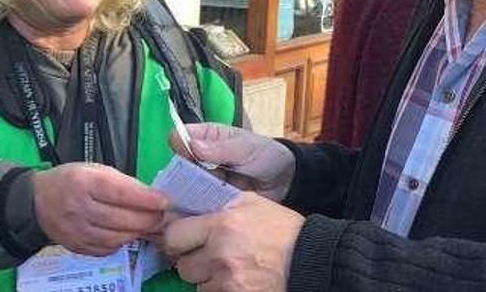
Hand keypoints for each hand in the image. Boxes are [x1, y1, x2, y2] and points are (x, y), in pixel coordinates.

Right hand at [32, 163, 167, 255]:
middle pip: (120, 219)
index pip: (120, 192)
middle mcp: (78, 208)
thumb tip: (151, 197)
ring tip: (147, 225)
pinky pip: (105, 250)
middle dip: (147, 219)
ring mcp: (75, 231)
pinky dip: (121, 243)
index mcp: (83, 182)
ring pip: (115, 238)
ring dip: (136, 233)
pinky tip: (127, 234)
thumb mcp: (94, 170)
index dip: (145, 199)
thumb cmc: (70, 180)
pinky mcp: (76, 246)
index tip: (164, 201)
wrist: (37, 201)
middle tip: (161, 217)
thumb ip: (122, 182)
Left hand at [161, 192, 304, 291]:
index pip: (174, 236)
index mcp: (221, 225)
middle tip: (203, 253)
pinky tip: (235, 278)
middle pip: (182, 265)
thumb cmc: (282, 228)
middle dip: (190, 259)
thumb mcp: (251, 203)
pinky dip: (220, 289)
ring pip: (196, 284)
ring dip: (205, 277)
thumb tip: (191, 207)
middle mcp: (220, 255)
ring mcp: (228, 281)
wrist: (311, 259)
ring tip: (224, 266)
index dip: (175, 237)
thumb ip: (219, 204)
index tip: (182, 237)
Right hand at [170, 123, 295, 200]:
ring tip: (188, 208)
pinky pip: (195, 206)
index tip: (186, 161)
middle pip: (177, 167)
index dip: (179, 149)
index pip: (180, 138)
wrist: (285, 182)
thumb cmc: (266, 155)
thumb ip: (220, 149)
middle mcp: (198, 158)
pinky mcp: (208, 201)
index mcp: (205, 137)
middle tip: (184, 191)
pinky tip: (194, 218)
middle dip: (178, 179)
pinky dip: (194, 211)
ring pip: (183, 188)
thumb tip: (192, 145)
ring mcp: (202, 181)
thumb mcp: (245, 149)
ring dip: (184, 198)